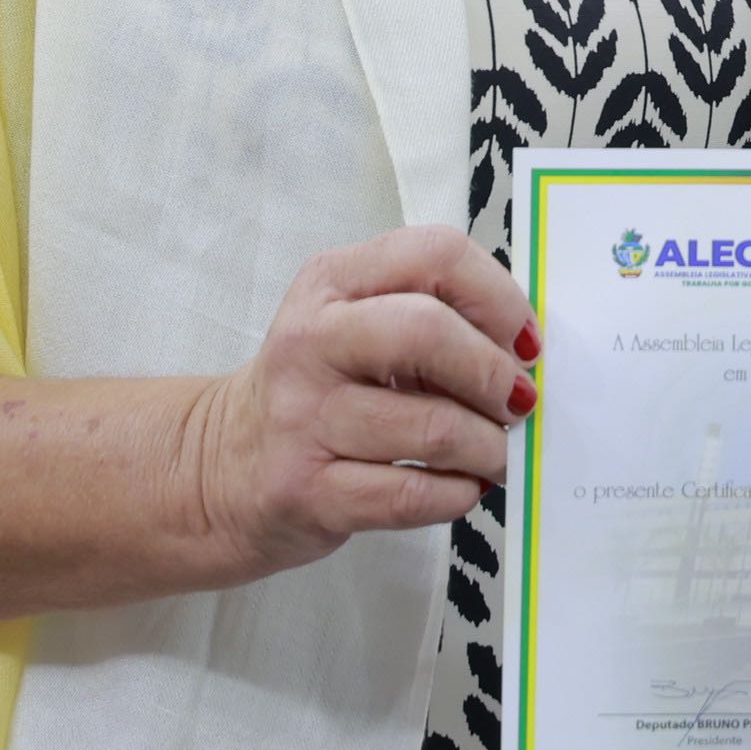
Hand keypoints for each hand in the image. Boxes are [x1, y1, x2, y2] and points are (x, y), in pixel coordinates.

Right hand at [180, 225, 537, 579]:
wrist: (223, 468)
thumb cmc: (321, 391)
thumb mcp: (359, 326)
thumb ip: (435, 317)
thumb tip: (527, 353)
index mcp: (332, 282)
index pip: (434, 254)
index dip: (499, 297)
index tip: (525, 341)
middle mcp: (310, 341)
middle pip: (428, 333)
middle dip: (493, 374)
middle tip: (517, 402)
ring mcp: (301, 417)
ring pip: (432, 428)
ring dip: (487, 447)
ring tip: (493, 453)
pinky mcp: (303, 491)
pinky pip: (409, 495)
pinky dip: (456, 494)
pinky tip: (460, 486)